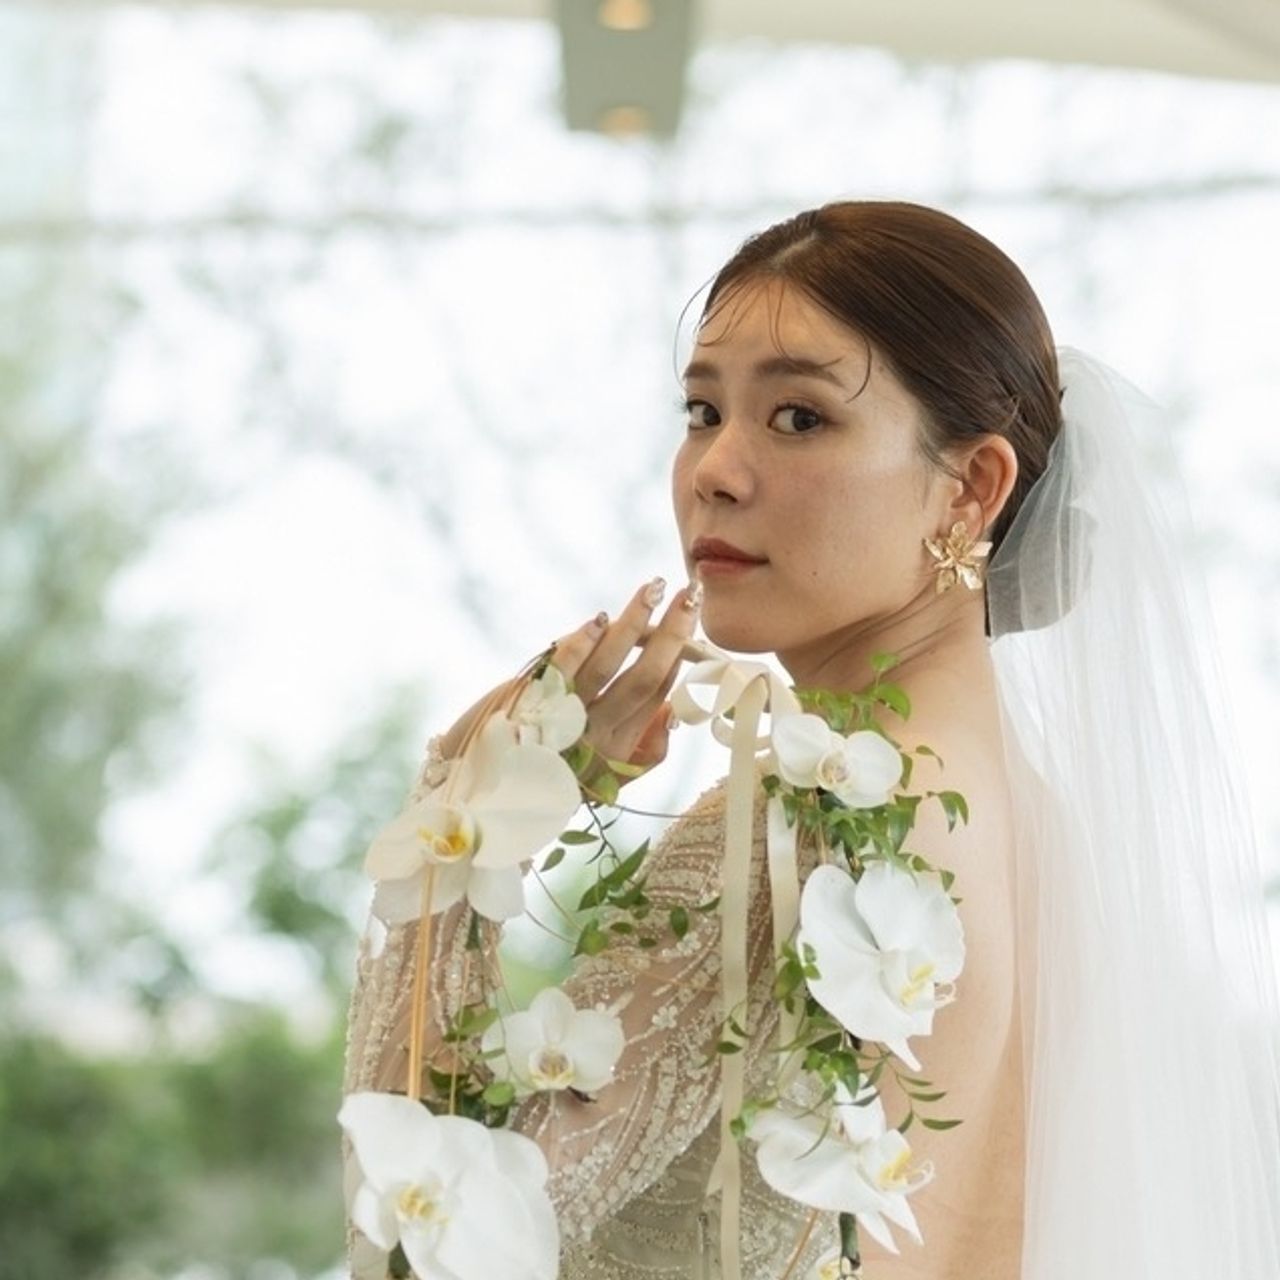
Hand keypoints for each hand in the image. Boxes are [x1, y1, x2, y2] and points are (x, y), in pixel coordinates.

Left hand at [437, 578, 701, 783]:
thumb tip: (673, 713)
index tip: (689, 622)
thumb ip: (644, 753)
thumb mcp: (604, 780)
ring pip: (608, 666)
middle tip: (688, 596)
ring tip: (653, 588)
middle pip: (643, 678)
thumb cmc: (545, 773)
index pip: (658, 696)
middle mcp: (595, 736)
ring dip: (633, 623)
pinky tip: (600, 618)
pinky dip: (581, 643)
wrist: (478, 786)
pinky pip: (561, 669)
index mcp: (617, 752)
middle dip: (671, 634)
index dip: (677, 658)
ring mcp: (563, 717)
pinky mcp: (530, 702)